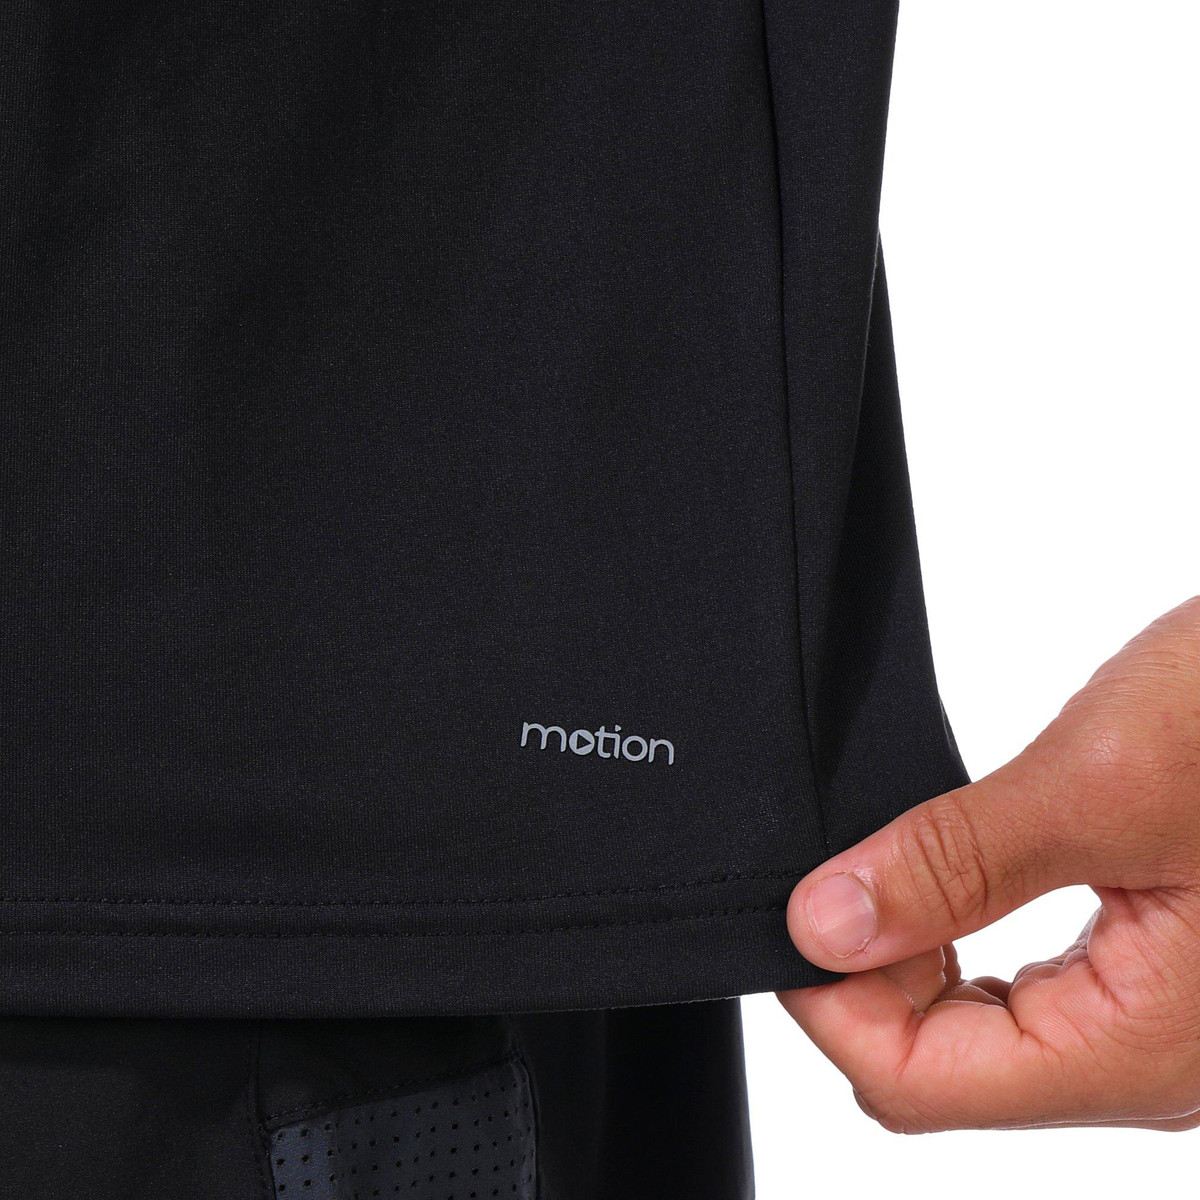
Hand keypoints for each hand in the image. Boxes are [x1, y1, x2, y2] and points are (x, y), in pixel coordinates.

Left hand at [780, 597, 1199, 1131]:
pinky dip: (962, 948)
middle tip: (841, 876)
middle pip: (942, 1071)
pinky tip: (951, 885)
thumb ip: (953, 863)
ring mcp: (1160, 1029)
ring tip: (896, 870)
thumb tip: (822, 924)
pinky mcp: (1158, 982)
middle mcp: (1155, 1067)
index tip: (795, 914)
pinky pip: (1027, 999)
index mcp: (1142, 1051)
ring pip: (981, 1039)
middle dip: (867, 979)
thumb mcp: (1097, 783)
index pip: (919, 1086)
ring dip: (913, 960)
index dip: (831, 1003)